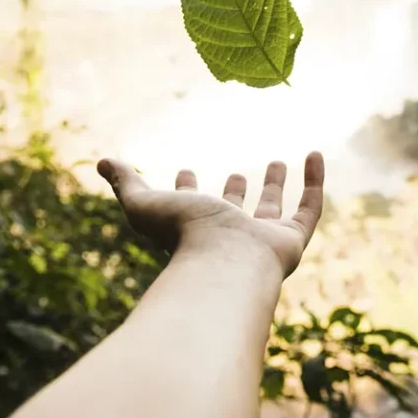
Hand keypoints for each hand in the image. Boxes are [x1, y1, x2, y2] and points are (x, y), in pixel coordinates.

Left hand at [97, 152, 324, 277]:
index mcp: (194, 230)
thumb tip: (102, 161)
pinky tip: (315, 154)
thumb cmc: (182, 235)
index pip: (189, 209)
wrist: (223, 263)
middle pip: (234, 213)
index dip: (185, 189)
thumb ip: (126, 183)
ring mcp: (262, 241)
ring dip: (274, 186)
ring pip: (272, 211)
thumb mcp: (145, 203)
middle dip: (236, 192)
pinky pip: (310, 208)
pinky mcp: (292, 241)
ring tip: (277, 160)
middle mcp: (229, 237)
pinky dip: (315, 181)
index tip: (184, 168)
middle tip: (239, 173)